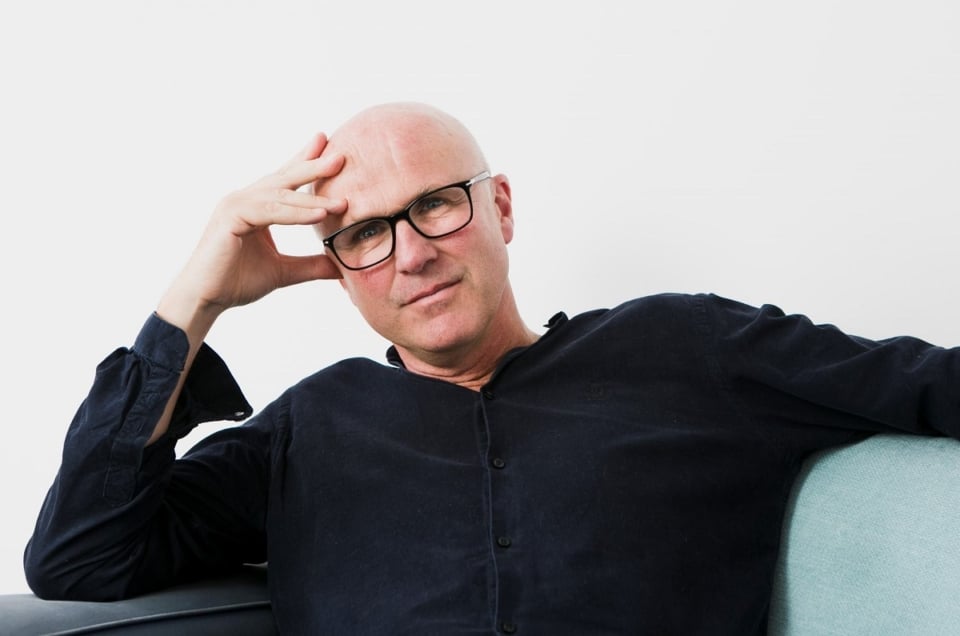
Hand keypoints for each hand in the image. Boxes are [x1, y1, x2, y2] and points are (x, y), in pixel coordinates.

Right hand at [158, 133, 346, 330]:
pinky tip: (320, 215)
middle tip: (340, 156)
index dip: (304, 161)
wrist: (205, 300)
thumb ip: (310, 266)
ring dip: (313, 197)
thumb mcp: (283, 271)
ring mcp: (235, 205)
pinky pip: (270, 211)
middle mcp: (244, 199)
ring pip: (280, 195)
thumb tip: (340, 268)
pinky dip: (296, 213)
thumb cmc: (234, 282)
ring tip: (341, 201)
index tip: (327, 144)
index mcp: (255, 206)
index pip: (284, 180)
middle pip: (284, 178)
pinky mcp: (230, 217)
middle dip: (313, 166)